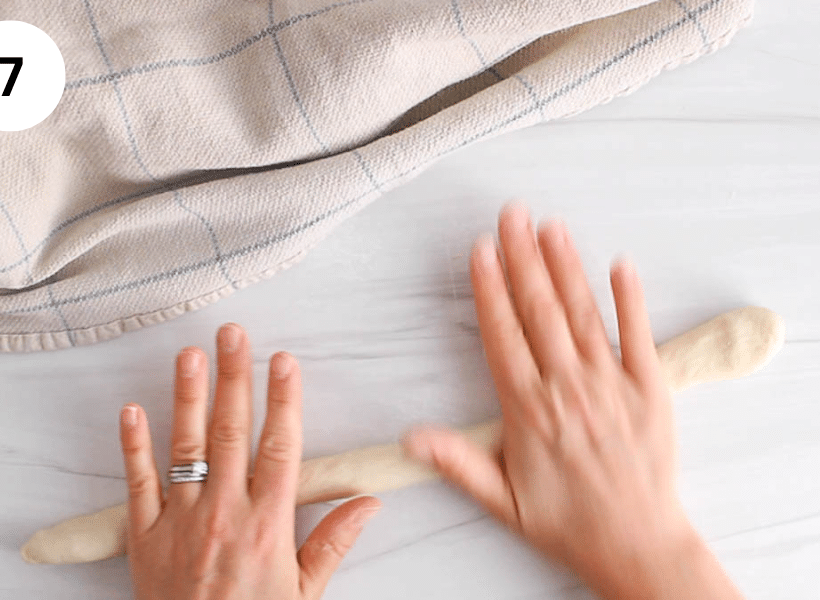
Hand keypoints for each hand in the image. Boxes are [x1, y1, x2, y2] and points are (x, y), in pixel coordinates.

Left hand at [119, 324, 380, 599]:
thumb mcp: (304, 593)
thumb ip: (333, 543)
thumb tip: (368, 503)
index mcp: (267, 525)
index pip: (279, 448)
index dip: (283, 400)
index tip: (284, 362)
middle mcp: (223, 514)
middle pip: (231, 433)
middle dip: (234, 378)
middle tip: (233, 335)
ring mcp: (179, 522)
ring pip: (185, 447)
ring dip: (188, 397)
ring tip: (190, 354)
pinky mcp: (143, 536)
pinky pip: (137, 483)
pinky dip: (133, 445)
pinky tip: (132, 409)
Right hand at [402, 203, 741, 598]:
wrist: (635, 544)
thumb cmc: (566, 522)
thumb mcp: (501, 499)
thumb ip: (457, 462)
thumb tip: (409, 438)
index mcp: (528, 410)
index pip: (502, 335)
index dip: (490, 289)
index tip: (481, 250)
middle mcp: (567, 388)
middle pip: (539, 311)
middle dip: (523, 258)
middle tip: (512, 215)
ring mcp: (611, 385)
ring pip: (582, 315)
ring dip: (566, 267)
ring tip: (550, 226)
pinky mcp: (651, 389)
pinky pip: (639, 336)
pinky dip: (631, 299)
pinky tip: (620, 264)